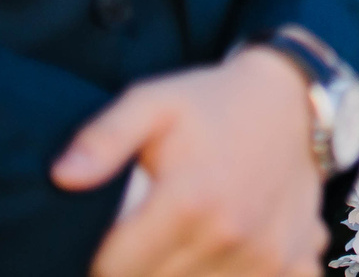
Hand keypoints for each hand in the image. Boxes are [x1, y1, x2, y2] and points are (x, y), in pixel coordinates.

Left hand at [52, 48, 324, 276]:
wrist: (296, 100)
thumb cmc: (212, 104)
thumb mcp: (153, 102)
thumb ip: (104, 138)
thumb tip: (62, 177)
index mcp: (189, 201)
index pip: (113, 271)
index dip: (97, 261)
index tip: (105, 242)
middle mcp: (229, 235)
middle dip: (138, 269)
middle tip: (143, 239)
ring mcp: (266, 255)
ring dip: (181, 275)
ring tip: (180, 243)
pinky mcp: (292, 262)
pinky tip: (226, 259)